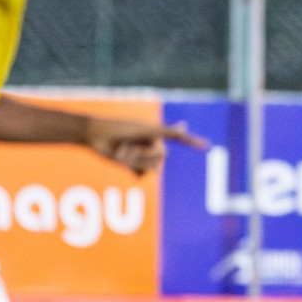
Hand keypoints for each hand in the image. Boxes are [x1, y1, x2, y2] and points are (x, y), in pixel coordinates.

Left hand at [84, 119, 207, 174]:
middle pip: (162, 158)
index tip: (208, 146)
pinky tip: (122, 161)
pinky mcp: (130, 165)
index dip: (193, 142)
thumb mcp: (145, 131)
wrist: (93, 135)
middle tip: (128, 147)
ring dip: (136, 161)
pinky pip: (141, 175)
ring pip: (151, 168)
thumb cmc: (120, 128)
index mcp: (156, 133)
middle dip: (145, 155)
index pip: (178, 138)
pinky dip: (132, 170)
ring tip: (121, 152)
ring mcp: (141, 154)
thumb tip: (185, 126)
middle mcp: (150, 143)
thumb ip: (167, 131)